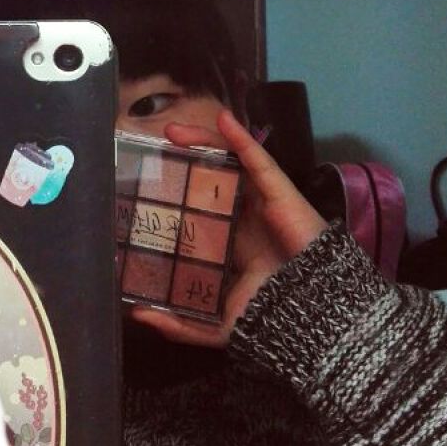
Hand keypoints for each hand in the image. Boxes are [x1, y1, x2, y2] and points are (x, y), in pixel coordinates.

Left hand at [129, 108, 325, 347]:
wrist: (310, 316)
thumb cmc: (270, 316)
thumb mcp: (215, 325)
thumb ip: (178, 323)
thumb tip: (136, 314)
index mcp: (229, 240)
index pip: (199, 207)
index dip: (175, 191)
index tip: (145, 185)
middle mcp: (244, 215)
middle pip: (210, 176)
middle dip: (182, 159)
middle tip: (153, 150)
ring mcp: (261, 201)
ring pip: (230, 160)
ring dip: (203, 139)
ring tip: (173, 131)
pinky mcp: (279, 192)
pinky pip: (258, 158)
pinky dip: (241, 137)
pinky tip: (224, 120)